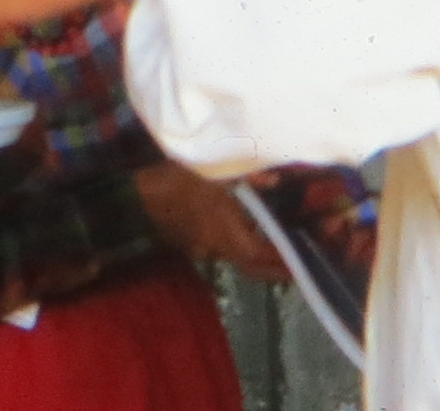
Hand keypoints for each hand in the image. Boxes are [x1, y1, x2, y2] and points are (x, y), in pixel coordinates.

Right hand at [134, 162, 288, 282]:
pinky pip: (223, 249)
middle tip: (300, 263)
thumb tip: (275, 180)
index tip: (307, 260)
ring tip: (280, 246)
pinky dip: (240, 245)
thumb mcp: (211, 169)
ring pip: (238, 259)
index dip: (286, 261)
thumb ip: (246, 175)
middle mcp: (216, 247)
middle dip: (277, 269)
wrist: (131, 192)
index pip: (264, 257)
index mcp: (226, 233)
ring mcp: (202, 246)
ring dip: (260, 258)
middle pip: (253, 268)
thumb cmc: (172, 179)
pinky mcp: (191, 240)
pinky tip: (245, 229)